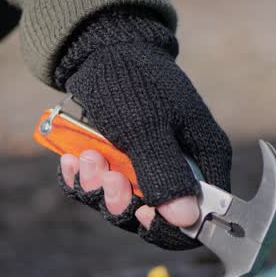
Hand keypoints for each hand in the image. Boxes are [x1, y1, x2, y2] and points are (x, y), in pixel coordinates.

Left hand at [53, 8, 231, 249]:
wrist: (98, 49)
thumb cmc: (131, 81)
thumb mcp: (147, 128)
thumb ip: (166, 174)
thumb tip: (187, 220)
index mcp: (204, 159)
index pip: (201, 218)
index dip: (171, 227)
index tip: (144, 214)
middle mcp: (180, 168)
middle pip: (156, 217)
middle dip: (123, 202)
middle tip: (107, 175)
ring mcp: (148, 167)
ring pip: (123, 205)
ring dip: (98, 189)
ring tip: (87, 158)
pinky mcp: (120, 163)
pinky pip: (99, 191)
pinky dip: (82, 180)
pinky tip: (71, 160)